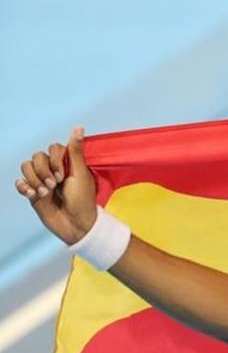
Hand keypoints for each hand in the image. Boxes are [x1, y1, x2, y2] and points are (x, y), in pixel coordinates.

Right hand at [14, 126, 97, 244]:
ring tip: (45, 192)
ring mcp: (42, 181)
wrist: (76, 225)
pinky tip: (33, 194)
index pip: (53, 148)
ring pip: (26, 167)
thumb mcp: (80, 174)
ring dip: (34, 179)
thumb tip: (79, 126)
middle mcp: (53, 170)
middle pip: (37, 156)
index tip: (63, 174)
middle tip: (55, 185)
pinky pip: (19, 182)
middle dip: (44, 171)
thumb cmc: (83, 200)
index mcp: (67, 164)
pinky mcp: (32, 193)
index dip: (55, 159)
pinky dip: (23, 187)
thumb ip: (76, 151)